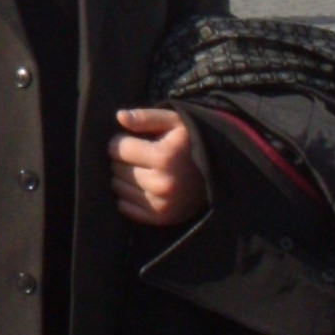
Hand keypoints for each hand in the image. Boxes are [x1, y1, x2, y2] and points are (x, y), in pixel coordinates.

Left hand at [109, 106, 208, 230]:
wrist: (218, 172)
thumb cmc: (189, 141)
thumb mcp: (173, 121)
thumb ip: (146, 117)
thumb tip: (120, 116)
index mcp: (164, 157)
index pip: (118, 149)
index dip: (121, 141)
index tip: (132, 140)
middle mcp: (162, 183)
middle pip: (116, 169)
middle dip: (122, 159)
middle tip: (139, 155)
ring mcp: (161, 204)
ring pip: (117, 187)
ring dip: (123, 177)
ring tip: (142, 170)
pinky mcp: (160, 218)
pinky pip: (124, 207)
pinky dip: (128, 196)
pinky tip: (143, 186)